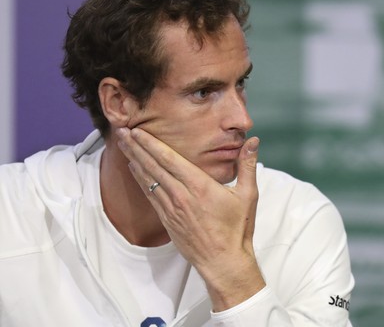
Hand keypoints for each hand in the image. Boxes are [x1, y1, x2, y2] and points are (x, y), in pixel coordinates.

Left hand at [116, 127, 265, 310]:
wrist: (224, 262)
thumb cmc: (237, 228)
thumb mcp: (249, 194)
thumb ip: (248, 165)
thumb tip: (254, 141)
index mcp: (200, 186)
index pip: (169, 159)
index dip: (151, 144)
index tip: (138, 130)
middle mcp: (181, 195)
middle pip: (153, 166)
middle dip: (136, 147)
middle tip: (121, 131)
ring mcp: (171, 209)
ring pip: (148, 179)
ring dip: (134, 160)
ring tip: (122, 144)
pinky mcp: (167, 219)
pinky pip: (149, 195)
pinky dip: (140, 179)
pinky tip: (134, 169)